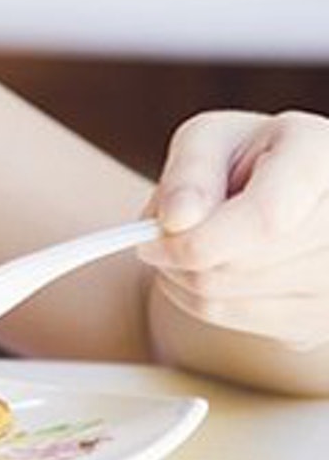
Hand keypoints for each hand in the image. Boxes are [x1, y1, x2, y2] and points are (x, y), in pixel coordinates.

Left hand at [137, 110, 328, 350]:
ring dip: (183, 279)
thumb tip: (175, 221)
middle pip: (244, 264)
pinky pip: (238, 319)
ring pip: (234, 299)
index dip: (198, 240)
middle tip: (154, 237)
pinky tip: (205, 268)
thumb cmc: (243, 158)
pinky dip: (200, 299)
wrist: (285, 194)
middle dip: (179, 256)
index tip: (148, 240)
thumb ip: (190, 172)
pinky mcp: (322, 316)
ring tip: (180, 245)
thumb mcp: (210, 140)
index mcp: (321, 158)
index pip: (266, 219)